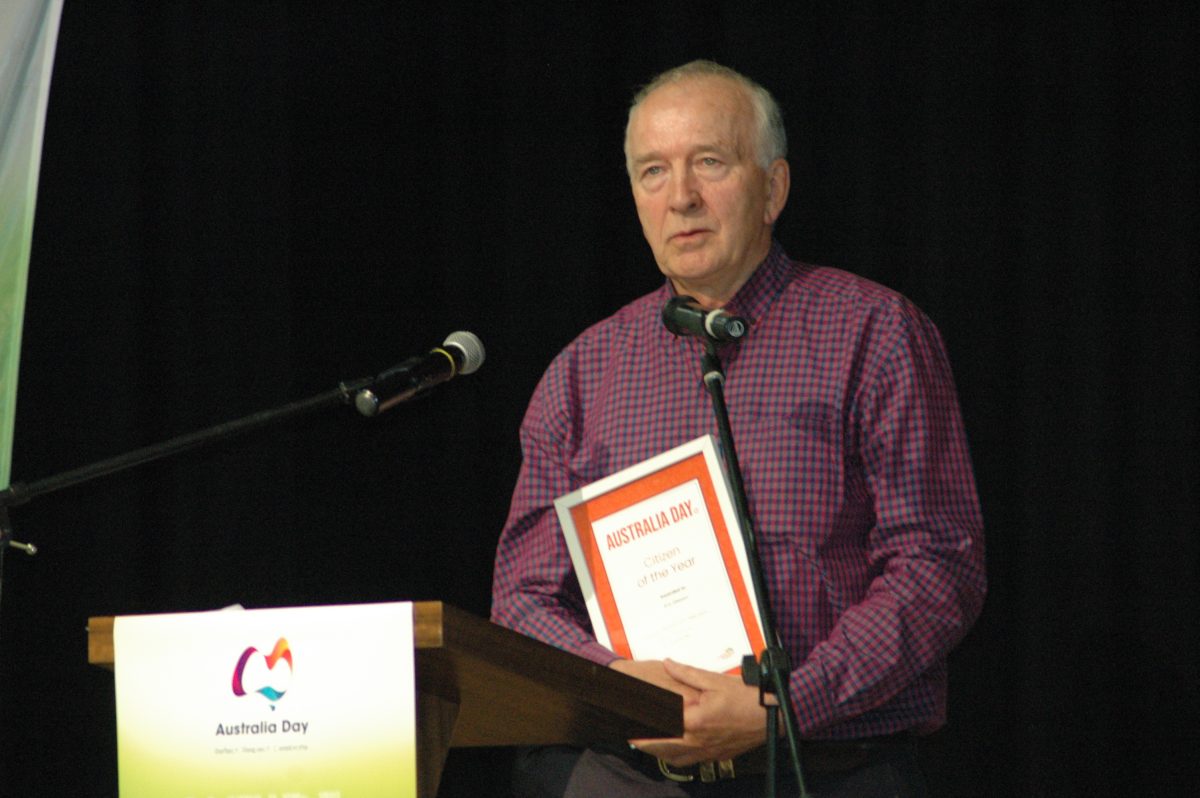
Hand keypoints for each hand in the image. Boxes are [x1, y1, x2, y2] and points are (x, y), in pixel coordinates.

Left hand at [625, 658, 776, 766]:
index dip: (642, 720)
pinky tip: (669, 752)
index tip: (627, 716)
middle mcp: (698, 741)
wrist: (773, 717)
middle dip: (642, 741)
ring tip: (642, 744)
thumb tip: (668, 663)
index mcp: (695, 721)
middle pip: (661, 746)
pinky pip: (688, 762)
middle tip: (627, 734)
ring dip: (656, 752)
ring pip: (673, 758)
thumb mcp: (715, 680)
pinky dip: (674, 758)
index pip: (660, 722)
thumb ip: (687, 673)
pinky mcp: (715, 756)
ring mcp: (707, 752)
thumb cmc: (747, 698)